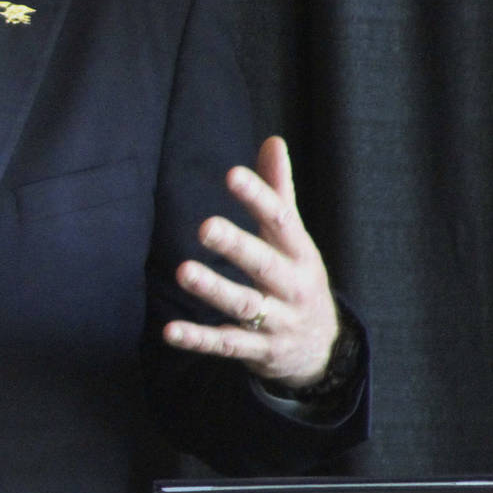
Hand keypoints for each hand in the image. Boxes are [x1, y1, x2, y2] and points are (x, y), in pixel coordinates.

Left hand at [162, 136, 339, 386]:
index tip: (232, 174)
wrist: (323, 349)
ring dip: (214, 290)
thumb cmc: (297, 278)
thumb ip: (279, 191)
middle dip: (237, 246)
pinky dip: (198, 339)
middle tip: (205, 226)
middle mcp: (292, 286)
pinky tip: (169, 331)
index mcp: (300, 253)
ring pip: (245, 306)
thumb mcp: (294, 238)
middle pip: (264, 264)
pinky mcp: (259, 352)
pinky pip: (226, 346)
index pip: (282, 220)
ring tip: (183, 271)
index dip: (258, 197)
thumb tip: (272, 140)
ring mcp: (277, 322)